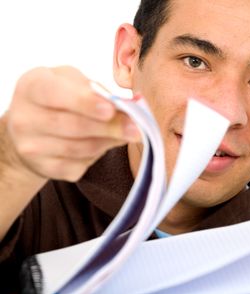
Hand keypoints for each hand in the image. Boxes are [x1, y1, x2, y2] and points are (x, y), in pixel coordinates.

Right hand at [4, 66, 139, 181]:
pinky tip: (103, 143)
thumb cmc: (60, 97)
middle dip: (110, 128)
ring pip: (81, 148)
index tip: (110, 109)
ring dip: (110, 141)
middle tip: (136, 128)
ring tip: (128, 133)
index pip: (56, 94)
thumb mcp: (73, 82)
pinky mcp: (45, 168)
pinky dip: (99, 154)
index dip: (85, 103)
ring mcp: (32, 147)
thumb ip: (96, 92)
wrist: (33, 127)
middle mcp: (24, 118)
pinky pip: (80, 165)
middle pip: (74, 126)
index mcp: (31, 87)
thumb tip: (129, 109)